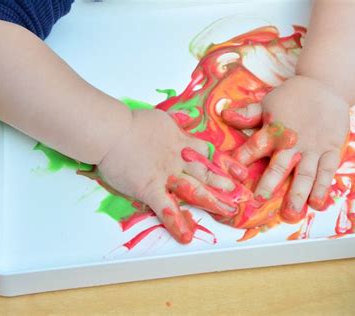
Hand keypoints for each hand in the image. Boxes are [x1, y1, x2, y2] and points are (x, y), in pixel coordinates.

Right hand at [97, 109, 248, 242]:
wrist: (112, 131)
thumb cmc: (132, 122)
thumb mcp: (161, 116)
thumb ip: (177, 119)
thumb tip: (188, 117)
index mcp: (181, 142)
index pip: (208, 154)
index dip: (225, 164)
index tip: (241, 173)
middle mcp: (178, 160)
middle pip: (207, 173)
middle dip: (226, 185)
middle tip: (242, 196)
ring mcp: (166, 175)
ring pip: (194, 190)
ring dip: (211, 202)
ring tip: (228, 212)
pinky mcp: (150, 189)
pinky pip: (166, 208)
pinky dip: (176, 222)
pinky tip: (186, 236)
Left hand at [221, 75, 349, 221]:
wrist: (326, 85)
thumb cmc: (293, 97)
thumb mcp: (268, 102)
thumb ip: (248, 114)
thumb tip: (224, 114)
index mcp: (275, 129)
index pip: (255, 146)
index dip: (243, 158)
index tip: (232, 173)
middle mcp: (293, 142)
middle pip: (280, 165)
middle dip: (269, 183)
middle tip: (259, 201)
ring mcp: (314, 148)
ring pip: (305, 173)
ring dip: (297, 193)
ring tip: (291, 213)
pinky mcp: (332, 150)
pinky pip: (327, 171)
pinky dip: (323, 187)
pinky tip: (317, 203)